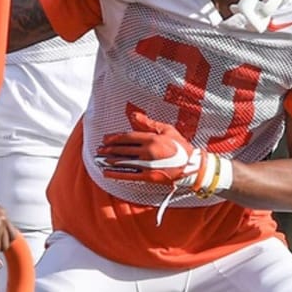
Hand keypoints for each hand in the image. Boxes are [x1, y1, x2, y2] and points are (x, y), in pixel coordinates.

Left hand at [96, 111, 213, 190]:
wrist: (192, 165)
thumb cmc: (180, 146)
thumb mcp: (167, 129)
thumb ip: (149, 123)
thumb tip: (134, 115)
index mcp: (152, 138)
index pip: (128, 137)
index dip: (114, 138)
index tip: (105, 139)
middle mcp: (148, 151)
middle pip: (123, 149)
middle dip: (109, 149)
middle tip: (99, 149)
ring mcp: (147, 165)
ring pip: (124, 161)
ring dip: (109, 160)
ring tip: (100, 158)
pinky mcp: (148, 177)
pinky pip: (129, 175)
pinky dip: (116, 174)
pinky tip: (107, 172)